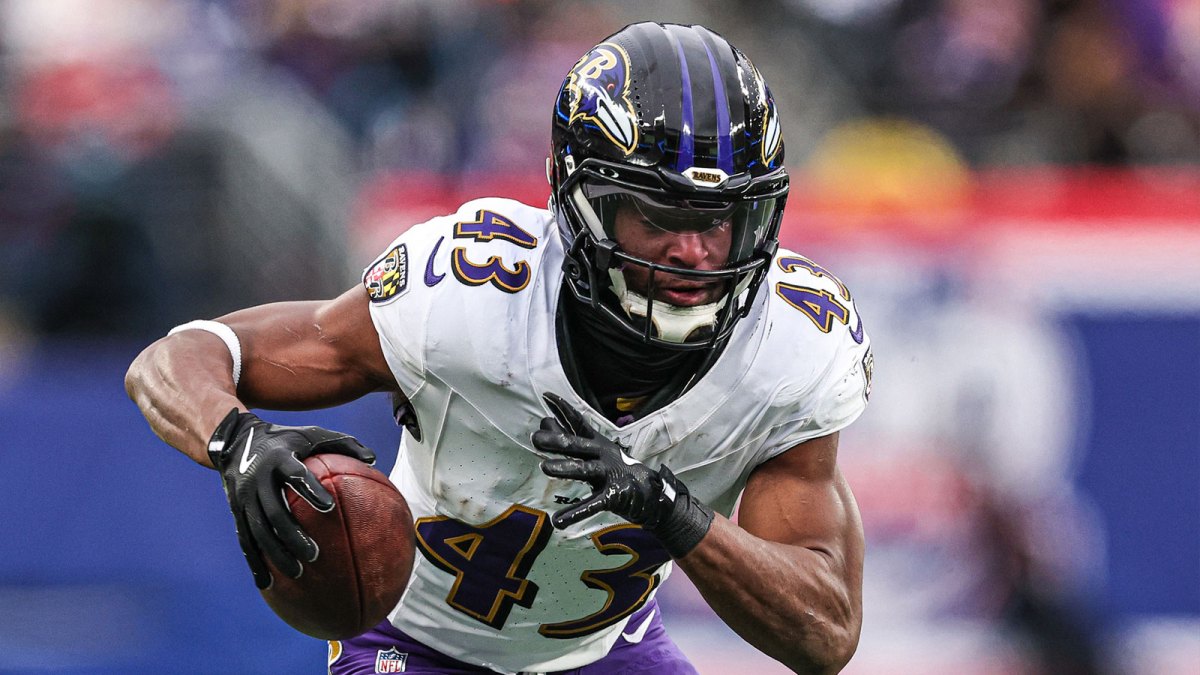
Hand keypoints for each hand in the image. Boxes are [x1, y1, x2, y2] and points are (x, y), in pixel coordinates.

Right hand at [207, 408, 375, 588]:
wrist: (235, 441)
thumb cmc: (286, 440)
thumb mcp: (312, 434)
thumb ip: (343, 444)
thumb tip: (373, 459)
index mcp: (279, 459)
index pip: (295, 475)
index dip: (311, 489)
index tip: (329, 506)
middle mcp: (257, 480)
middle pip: (274, 512)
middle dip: (292, 535)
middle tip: (315, 554)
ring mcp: (244, 499)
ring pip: (259, 531)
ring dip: (276, 554)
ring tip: (298, 573)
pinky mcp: (236, 513)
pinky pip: (245, 541)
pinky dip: (255, 563)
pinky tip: (267, 584)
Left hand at [532, 392, 713, 557]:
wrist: (650, 492)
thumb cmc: (614, 469)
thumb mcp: (593, 451)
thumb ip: (570, 438)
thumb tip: (545, 422)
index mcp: (598, 444)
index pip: (579, 424)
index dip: (564, 410)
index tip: (547, 396)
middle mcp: (603, 455)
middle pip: (578, 445)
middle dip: (557, 441)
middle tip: (536, 438)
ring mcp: (609, 475)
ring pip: (584, 470)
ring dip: (564, 467)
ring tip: (545, 467)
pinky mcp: (614, 496)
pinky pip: (591, 505)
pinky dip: (575, 513)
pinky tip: (559, 520)